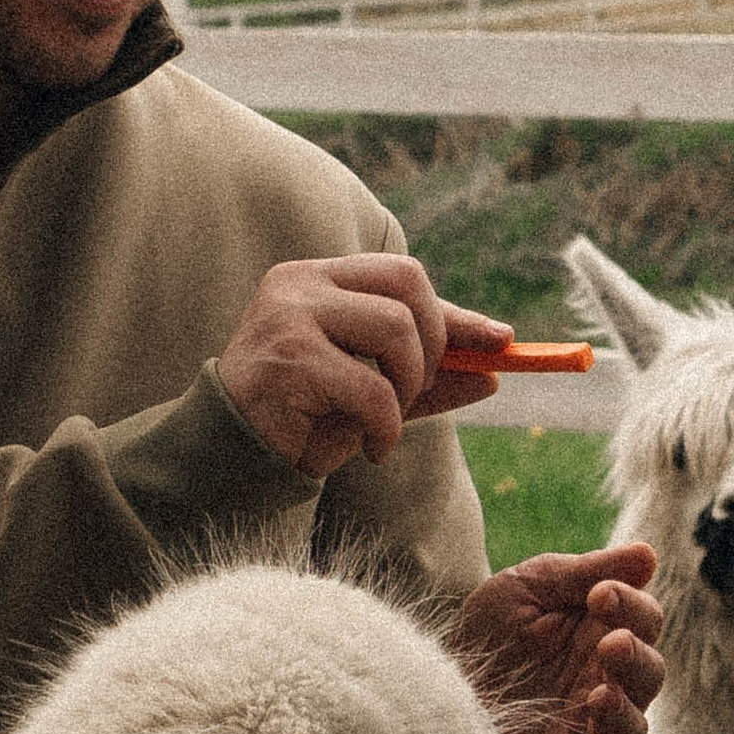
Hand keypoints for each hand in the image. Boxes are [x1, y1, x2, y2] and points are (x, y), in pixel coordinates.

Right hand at [215, 255, 511, 479]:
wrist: (231, 458)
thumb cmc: (300, 420)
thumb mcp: (372, 393)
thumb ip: (425, 379)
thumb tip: (495, 373)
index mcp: (316, 278)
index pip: (402, 275)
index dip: (455, 313)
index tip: (501, 342)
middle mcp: (299, 284)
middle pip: (408, 285)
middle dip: (434, 344)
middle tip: (416, 393)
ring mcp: (290, 316)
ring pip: (396, 330)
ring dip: (409, 388)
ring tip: (386, 424)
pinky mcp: (290, 360)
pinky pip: (373, 390)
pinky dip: (388, 427)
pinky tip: (371, 448)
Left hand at [454, 546, 663, 733]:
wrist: (431, 686)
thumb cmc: (487, 633)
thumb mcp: (526, 589)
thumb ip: (583, 572)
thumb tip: (648, 555)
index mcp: (602, 634)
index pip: (645, 621)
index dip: (632, 606)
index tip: (599, 594)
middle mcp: (604, 683)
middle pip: (650, 675)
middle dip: (636, 658)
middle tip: (610, 644)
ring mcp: (586, 730)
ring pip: (632, 730)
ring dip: (623, 713)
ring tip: (596, 697)